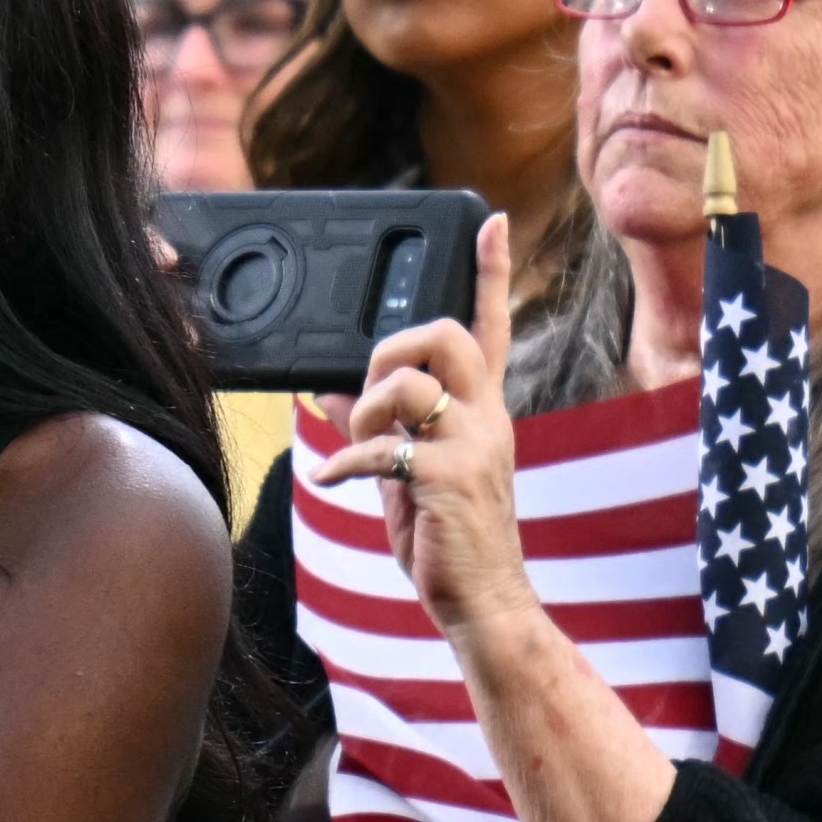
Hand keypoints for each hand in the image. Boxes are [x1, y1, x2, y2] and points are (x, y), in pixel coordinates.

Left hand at [313, 214, 530, 634]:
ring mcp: (471, 446)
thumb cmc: (444, 533)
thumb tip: (329, 388)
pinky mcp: (448, 478)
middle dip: (393, 346)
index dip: (491, 273)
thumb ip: (379, 425)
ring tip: (352, 444)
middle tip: (370, 389)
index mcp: (481, 410)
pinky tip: (331, 479)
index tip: (492, 221)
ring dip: (363, 409)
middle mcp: (486, 418)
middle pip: (447, 334)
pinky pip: (382, 448)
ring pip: (410, 384)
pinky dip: (344, 461)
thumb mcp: (406, 471)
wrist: (481, 600)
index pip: (492, 328)